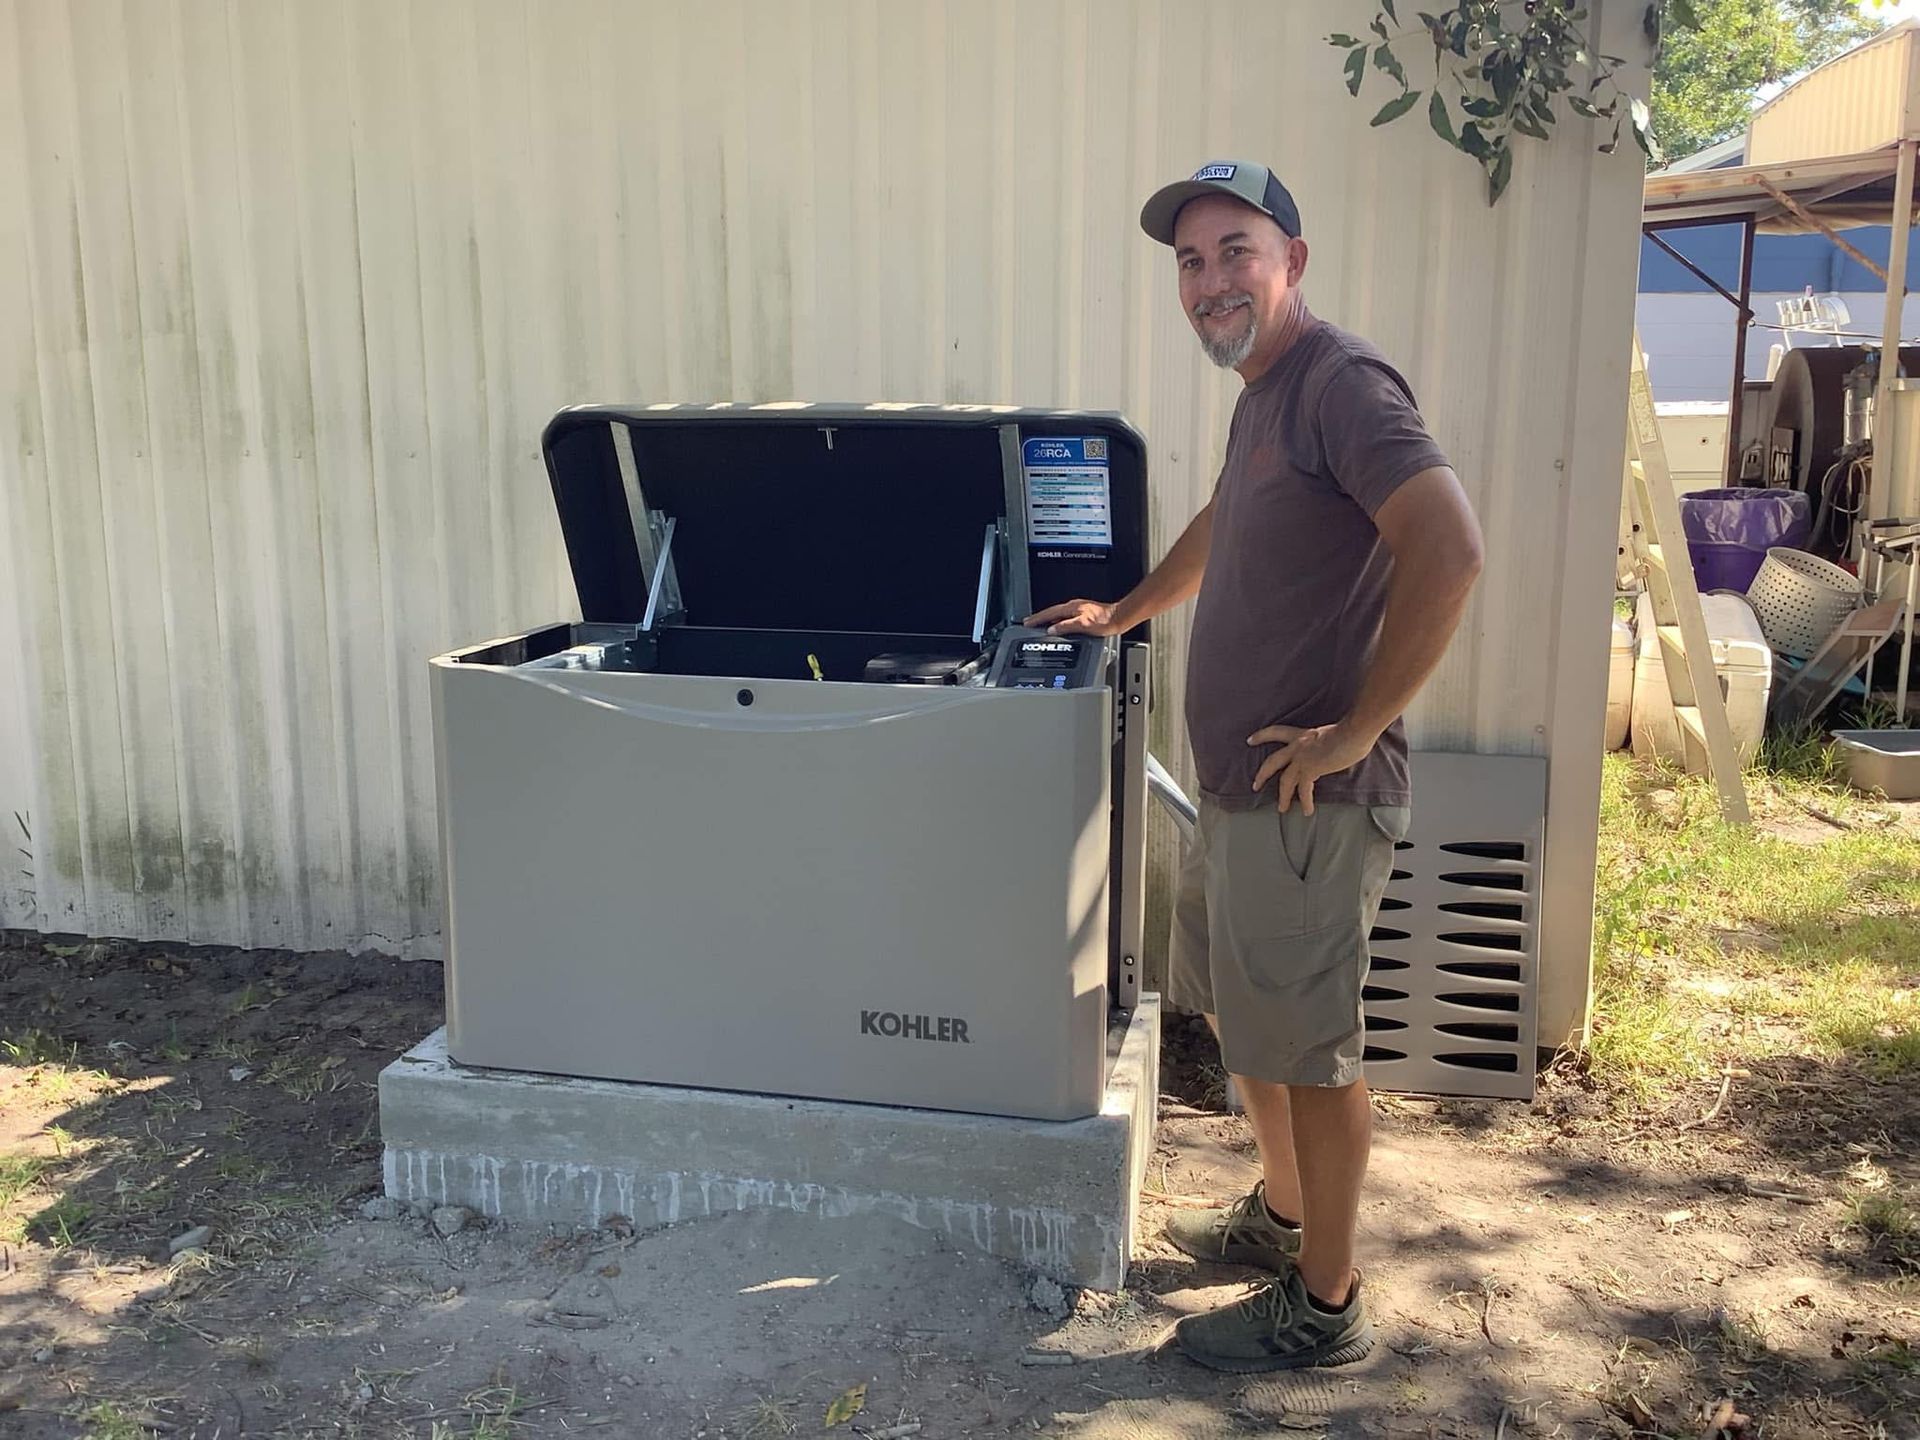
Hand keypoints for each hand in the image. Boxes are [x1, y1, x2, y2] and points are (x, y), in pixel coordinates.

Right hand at [1024, 598, 1123, 636]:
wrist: (1119, 619)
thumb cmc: (1105, 621)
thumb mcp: (1083, 625)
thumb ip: (1066, 627)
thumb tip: (1052, 629)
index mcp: (1071, 607)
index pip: (1049, 613)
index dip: (1037, 618)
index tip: (1027, 622)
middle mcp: (1074, 607)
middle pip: (1051, 612)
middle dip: (1039, 618)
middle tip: (1029, 623)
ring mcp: (1078, 610)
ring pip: (1058, 614)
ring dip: (1048, 620)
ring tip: (1039, 625)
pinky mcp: (1083, 614)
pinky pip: (1064, 617)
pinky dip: (1057, 621)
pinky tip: (1057, 627)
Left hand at [1247, 722, 1375, 814]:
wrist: (1354, 731)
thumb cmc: (1352, 729)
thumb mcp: (1332, 733)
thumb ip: (1326, 742)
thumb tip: (1334, 750)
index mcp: (1302, 734)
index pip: (1276, 732)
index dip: (1262, 736)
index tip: (1250, 740)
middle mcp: (1298, 745)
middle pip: (1272, 761)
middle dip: (1262, 774)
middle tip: (1255, 784)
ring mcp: (1302, 758)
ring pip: (1284, 780)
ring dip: (1283, 796)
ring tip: (1282, 808)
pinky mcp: (1310, 769)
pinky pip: (1304, 790)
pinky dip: (1305, 802)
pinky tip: (1307, 811)